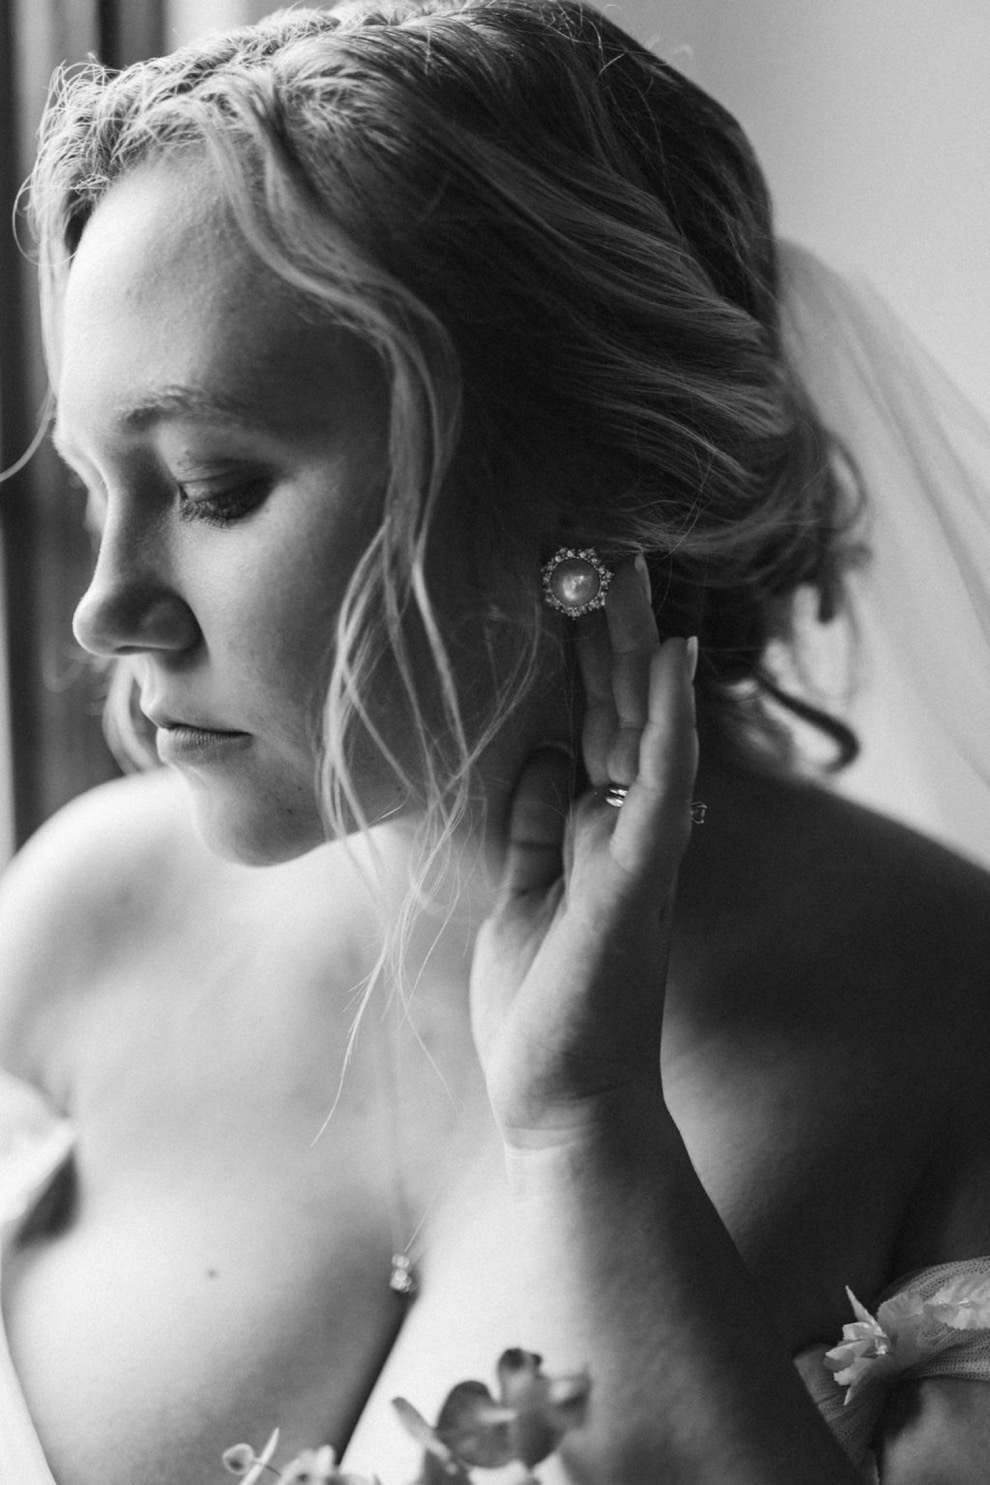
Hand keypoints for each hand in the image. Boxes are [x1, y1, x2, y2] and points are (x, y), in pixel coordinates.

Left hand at [470, 555, 698, 1147]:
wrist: (560, 1102)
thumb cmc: (541, 1009)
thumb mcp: (520, 899)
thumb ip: (534, 828)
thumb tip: (543, 757)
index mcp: (591, 831)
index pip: (590, 723)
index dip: (579, 654)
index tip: (561, 583)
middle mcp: (622, 828)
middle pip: (617, 709)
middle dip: (607, 628)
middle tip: (595, 546)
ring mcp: (636, 849)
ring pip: (642, 728)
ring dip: (635, 646)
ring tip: (628, 569)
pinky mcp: (638, 877)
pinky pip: (661, 783)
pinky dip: (668, 719)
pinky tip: (670, 659)